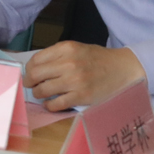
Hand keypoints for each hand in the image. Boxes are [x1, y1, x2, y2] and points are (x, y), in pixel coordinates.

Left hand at [26, 42, 145, 111]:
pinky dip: (49, 105)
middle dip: (29, 82)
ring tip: (42, 94)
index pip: (36, 59)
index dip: (29, 69)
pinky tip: (51, 103)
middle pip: (35, 74)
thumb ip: (58, 55)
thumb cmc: (99, 60)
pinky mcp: (81, 97)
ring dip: (38, 94)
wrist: (124, 69)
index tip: (30, 74)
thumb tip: (34, 67)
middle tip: (31, 85)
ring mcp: (75, 81)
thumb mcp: (78, 49)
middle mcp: (69, 63)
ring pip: (42, 90)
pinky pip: (55, 104)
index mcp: (67, 48)